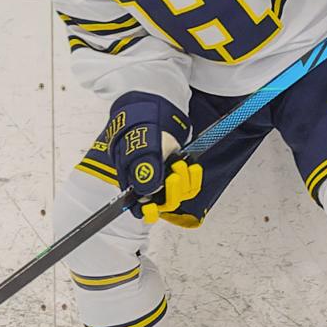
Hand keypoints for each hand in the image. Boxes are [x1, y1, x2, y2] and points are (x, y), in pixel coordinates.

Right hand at [105, 92, 200, 219]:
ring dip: (183, 182)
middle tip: (173, 175)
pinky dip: (193, 178)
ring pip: (179, 195)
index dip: (148, 212)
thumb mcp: (138, 147)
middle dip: (172, 191)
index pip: (141, 209)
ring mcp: (165, 181)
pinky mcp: (178, 174)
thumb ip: (142, 169)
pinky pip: (190, 185)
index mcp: (133, 183)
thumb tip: (147, 190)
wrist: (151, 114)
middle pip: (164, 203)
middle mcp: (150, 186)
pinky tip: (192, 167)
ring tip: (178, 164)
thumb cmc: (139, 130)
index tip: (152, 208)